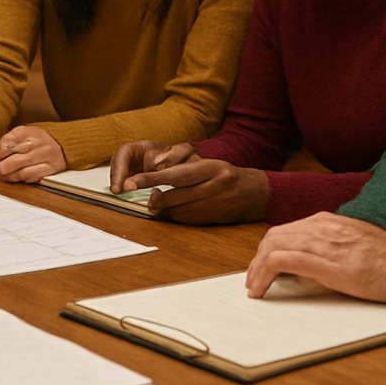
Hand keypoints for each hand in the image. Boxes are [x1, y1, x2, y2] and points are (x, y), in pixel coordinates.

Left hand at [0, 125, 65, 182]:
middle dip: (0, 168)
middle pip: (14, 159)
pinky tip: (15, 177)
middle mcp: (40, 144)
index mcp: (29, 132)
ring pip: (22, 171)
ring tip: (1, 176)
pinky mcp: (51, 169)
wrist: (62, 145)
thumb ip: (7, 142)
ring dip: (8, 177)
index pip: (7, 143)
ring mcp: (47, 157)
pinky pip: (31, 178)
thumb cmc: (37, 140)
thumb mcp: (23, 133)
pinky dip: (20, 179)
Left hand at [108, 140, 268, 223]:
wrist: (254, 194)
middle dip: (157, 197)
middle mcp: (214, 186)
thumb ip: (185, 171)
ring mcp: (213, 204)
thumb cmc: (226, 176)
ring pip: (179, 209)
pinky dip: (177, 214)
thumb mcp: (209, 165)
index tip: (132, 182)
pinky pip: (186, 219)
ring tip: (163, 201)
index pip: (176, 174)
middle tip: (147, 198)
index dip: (152, 178)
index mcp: (212, 168)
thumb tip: (156, 182)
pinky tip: (180, 208)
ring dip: (167, 206)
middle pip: (176, 195)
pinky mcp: (211, 219)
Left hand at [245, 212, 385, 303]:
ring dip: (256, 268)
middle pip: (274, 237)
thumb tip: (315, 265)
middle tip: (253, 280)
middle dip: (257, 259)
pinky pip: (280, 262)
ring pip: (272, 247)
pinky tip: (260, 289)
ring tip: (254, 287)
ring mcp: (322, 242)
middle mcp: (321, 226)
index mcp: (329, 222)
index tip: (263, 266)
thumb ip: (335, 247)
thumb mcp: (357, 245)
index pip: (288, 230)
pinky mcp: (324, 262)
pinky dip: (263, 274)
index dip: (270, 249)